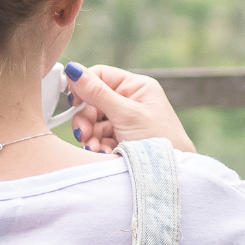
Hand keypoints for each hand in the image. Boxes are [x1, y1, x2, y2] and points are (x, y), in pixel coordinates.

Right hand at [64, 62, 195, 153]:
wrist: (171, 175)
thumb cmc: (159, 140)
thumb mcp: (126, 114)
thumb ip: (97, 93)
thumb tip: (73, 70)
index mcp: (136, 87)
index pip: (100, 76)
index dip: (84, 87)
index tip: (74, 102)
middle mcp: (130, 101)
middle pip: (93, 101)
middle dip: (86, 119)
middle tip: (84, 133)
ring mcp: (124, 121)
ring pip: (93, 122)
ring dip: (90, 135)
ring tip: (94, 148)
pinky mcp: (119, 139)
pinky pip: (98, 137)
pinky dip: (96, 145)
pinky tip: (102, 154)